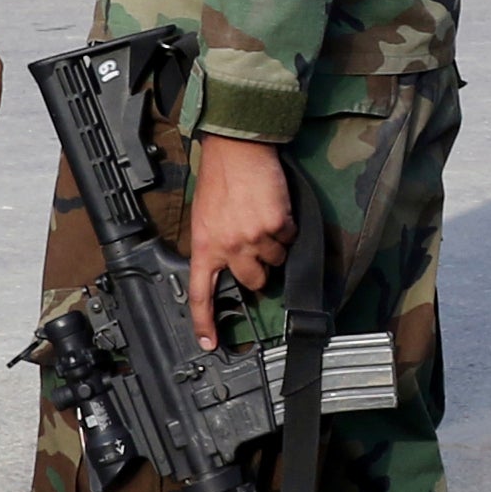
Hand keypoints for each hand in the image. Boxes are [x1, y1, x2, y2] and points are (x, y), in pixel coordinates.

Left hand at [184, 131, 293, 349]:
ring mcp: (254, 237)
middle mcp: (229, 246)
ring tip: (263, 217)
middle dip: (260, 269)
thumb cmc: (219, 177)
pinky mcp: (277, 225)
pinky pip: (289, 237)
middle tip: (257, 247)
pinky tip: (274, 207)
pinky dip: (287, 226)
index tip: (209, 343)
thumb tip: (226, 263)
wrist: (237, 149)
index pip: (201, 293)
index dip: (204, 322)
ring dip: (275, 243)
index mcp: (205, 245)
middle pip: (254, 281)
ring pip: (276, 259)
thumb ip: (214, 243)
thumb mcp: (204, 216)